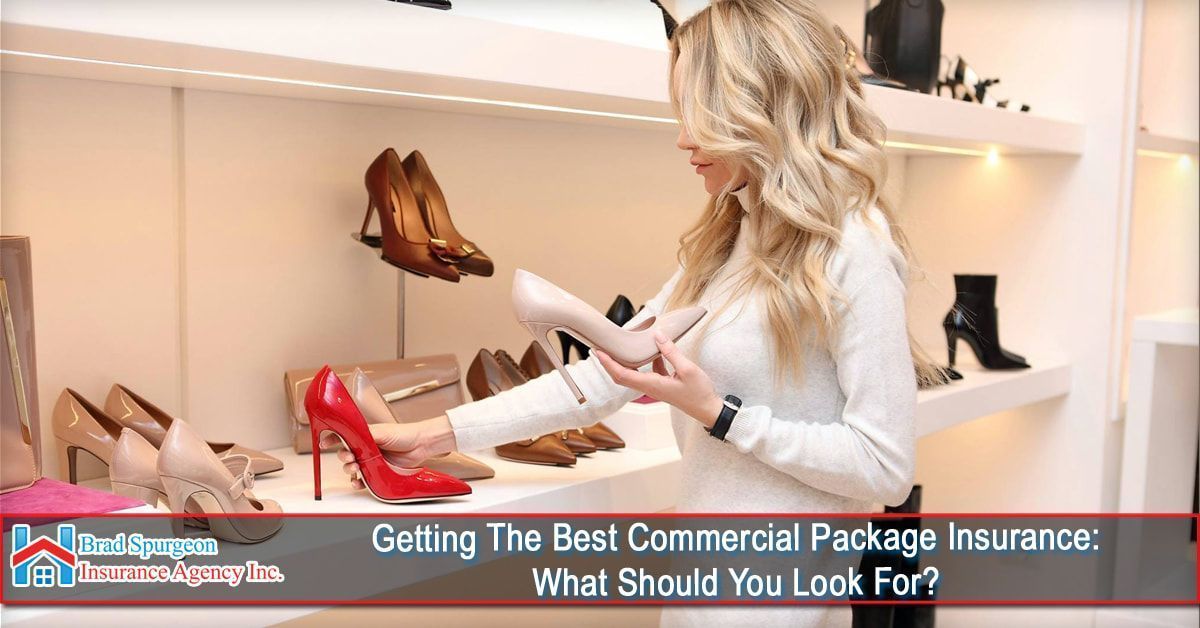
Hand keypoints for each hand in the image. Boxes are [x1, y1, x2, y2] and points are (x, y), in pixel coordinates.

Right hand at [317, 416, 456, 489]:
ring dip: (350, 470)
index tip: (324, 443)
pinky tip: (358, 482)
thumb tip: (350, 434)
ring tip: (355, 469)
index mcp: (364, 435)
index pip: (344, 436)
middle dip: (344, 457)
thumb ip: (364, 434)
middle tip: (349, 458)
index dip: (333, 439)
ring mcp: (371, 460)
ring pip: (353, 468)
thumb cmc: (403, 434)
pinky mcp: (378, 472)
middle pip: (346, 454)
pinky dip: (359, 482)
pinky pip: (364, 480)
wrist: (420, 445)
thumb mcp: (381, 431)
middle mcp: (366, 448)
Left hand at [594, 331, 723, 427]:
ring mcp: (655, 387)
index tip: (598, 352)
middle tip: (600, 348)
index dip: (608, 364)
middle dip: (609, 363)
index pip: (622, 375)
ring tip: (619, 346)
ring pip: (633, 374)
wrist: (708, 409)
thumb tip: (657, 336)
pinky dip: (645, 360)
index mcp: (652, 385)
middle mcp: (650, 387)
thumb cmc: (699, 393)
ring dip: (624, 361)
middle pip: (622, 376)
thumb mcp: (687, 369)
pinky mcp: (662, 385)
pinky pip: (648, 372)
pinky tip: (653, 349)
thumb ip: (671, 352)